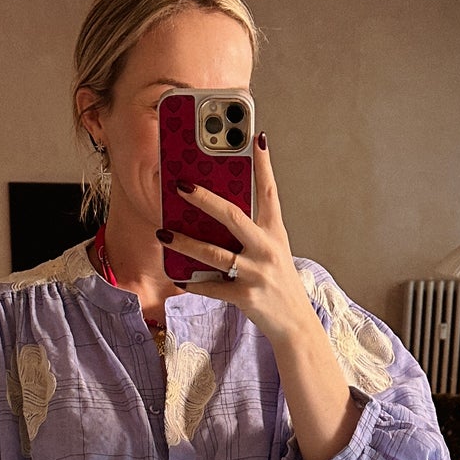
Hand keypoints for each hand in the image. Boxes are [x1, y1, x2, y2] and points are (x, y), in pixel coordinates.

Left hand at [157, 135, 312, 347]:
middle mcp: (267, 248)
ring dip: (185, 242)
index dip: (263, 163)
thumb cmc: (278, 281)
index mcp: (275, 232)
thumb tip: (216, 209)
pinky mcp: (245, 296)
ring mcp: (256, 273)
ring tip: (163, 233)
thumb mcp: (274, 249)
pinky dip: (193, 282)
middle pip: (233, 216)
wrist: (295, 323)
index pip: (269, 190)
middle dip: (205, 199)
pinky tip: (177, 276)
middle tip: (180, 185)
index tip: (255, 136)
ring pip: (214, 253)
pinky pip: (211, 286)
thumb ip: (252, 229)